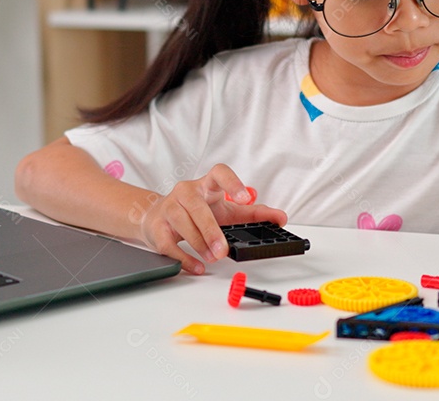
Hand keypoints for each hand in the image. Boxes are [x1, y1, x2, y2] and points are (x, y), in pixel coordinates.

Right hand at [138, 163, 286, 274]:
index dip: (232, 183)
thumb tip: (280, 218)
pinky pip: (169, 244)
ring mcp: (170, 207)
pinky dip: (184, 258)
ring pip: (183, 224)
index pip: (220, 173)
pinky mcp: (157, 226)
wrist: (157, 216)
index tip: (244, 198)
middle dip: (211, 230)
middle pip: (198, 207)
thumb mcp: (227, 210)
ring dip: (199, 244)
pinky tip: (197, 265)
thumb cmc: (197, 212)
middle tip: (223, 249)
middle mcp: (187, 191)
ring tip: (212, 257)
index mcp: (207, 184)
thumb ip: (254, 214)